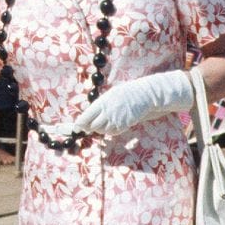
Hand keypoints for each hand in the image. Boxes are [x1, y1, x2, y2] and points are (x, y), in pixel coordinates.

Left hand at [74, 70, 193, 136]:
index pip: (86, 116)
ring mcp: (117, 119)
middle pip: (93, 126)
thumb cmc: (130, 93)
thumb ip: (102, 105)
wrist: (148, 95)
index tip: (77, 128)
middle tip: (90, 128)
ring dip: (103, 128)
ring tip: (108, 122)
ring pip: (103, 130)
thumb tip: (90, 116)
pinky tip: (117, 123)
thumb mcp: (113, 94)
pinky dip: (113, 130)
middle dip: (91, 128)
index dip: (80, 124)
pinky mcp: (125, 125)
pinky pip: (114, 132)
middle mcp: (108, 111)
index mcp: (103, 101)